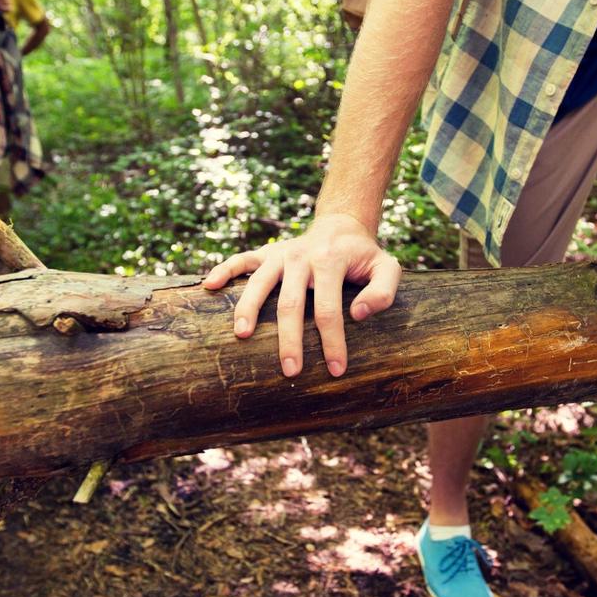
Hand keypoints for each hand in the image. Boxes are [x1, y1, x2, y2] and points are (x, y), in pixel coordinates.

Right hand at [202, 213, 402, 377]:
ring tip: (241, 335)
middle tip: (289, 371)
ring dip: (248, 308)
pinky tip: (208, 286)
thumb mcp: (387, 268)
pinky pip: (240, 260)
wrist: (341, 225)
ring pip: (259, 283)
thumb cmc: (364, 256)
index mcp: (331, 261)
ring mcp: (280, 255)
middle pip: (290, 303)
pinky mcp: (265, 253)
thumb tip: (357, 315)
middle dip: (289, 340)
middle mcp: (301, 257)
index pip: (329, 308)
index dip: (332, 341)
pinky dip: (223, 270)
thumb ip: (382, 292)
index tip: (336, 370)